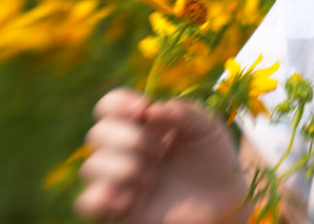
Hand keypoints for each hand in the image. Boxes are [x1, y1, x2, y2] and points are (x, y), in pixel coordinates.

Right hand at [75, 88, 251, 223]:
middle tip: (160, 151)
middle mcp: (123, 149)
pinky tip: (129, 198)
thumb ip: (185, 111)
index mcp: (140, 124)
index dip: (118, 103)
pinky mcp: (118, 209)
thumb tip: (152, 111)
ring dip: (122, 167)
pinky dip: (102, 197)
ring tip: (153, 178)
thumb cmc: (213, 158)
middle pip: (96, 134)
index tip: (143, 109)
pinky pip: (87, 202)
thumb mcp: (208, 127)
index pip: (109, 106)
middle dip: (128, 138)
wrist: (226, 200)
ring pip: (91, 167)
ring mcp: (119, 180)